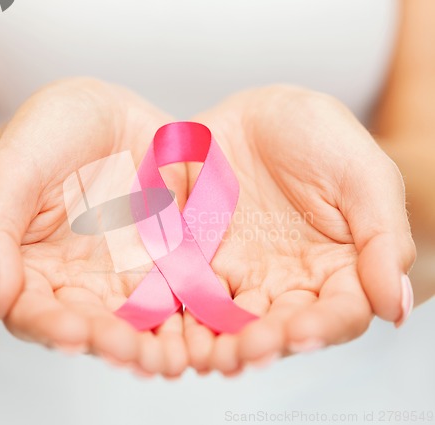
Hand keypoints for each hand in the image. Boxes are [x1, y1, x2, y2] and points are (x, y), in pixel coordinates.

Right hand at [0, 78, 188, 377]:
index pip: (36, 313)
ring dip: (158, 342)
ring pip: (144, 320)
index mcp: (34, 269)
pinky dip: (194, 310)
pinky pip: (185, 289)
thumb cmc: (48, 136)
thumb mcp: (12, 171)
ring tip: (172, 354)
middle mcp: (84, 281)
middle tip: (131, 352)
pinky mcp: (172, 257)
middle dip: (114, 343)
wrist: (104, 113)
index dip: (52, 327)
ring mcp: (131, 272)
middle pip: (96, 327)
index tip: (74, 333)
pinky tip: (206, 322)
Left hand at [183, 86, 415, 374]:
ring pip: (234, 319)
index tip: (301, 333)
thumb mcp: (363, 175)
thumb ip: (383, 238)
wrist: (257, 113)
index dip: (322, 328)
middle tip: (246, 351)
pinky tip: (176, 327)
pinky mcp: (202, 259)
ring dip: (221, 340)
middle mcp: (291, 280)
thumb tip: (395, 307)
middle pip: (281, 326)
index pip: (339, 313)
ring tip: (209, 353)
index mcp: (339, 267)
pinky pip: (192, 292)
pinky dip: (185, 313)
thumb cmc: (318, 136)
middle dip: (264, 343)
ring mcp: (244, 272)